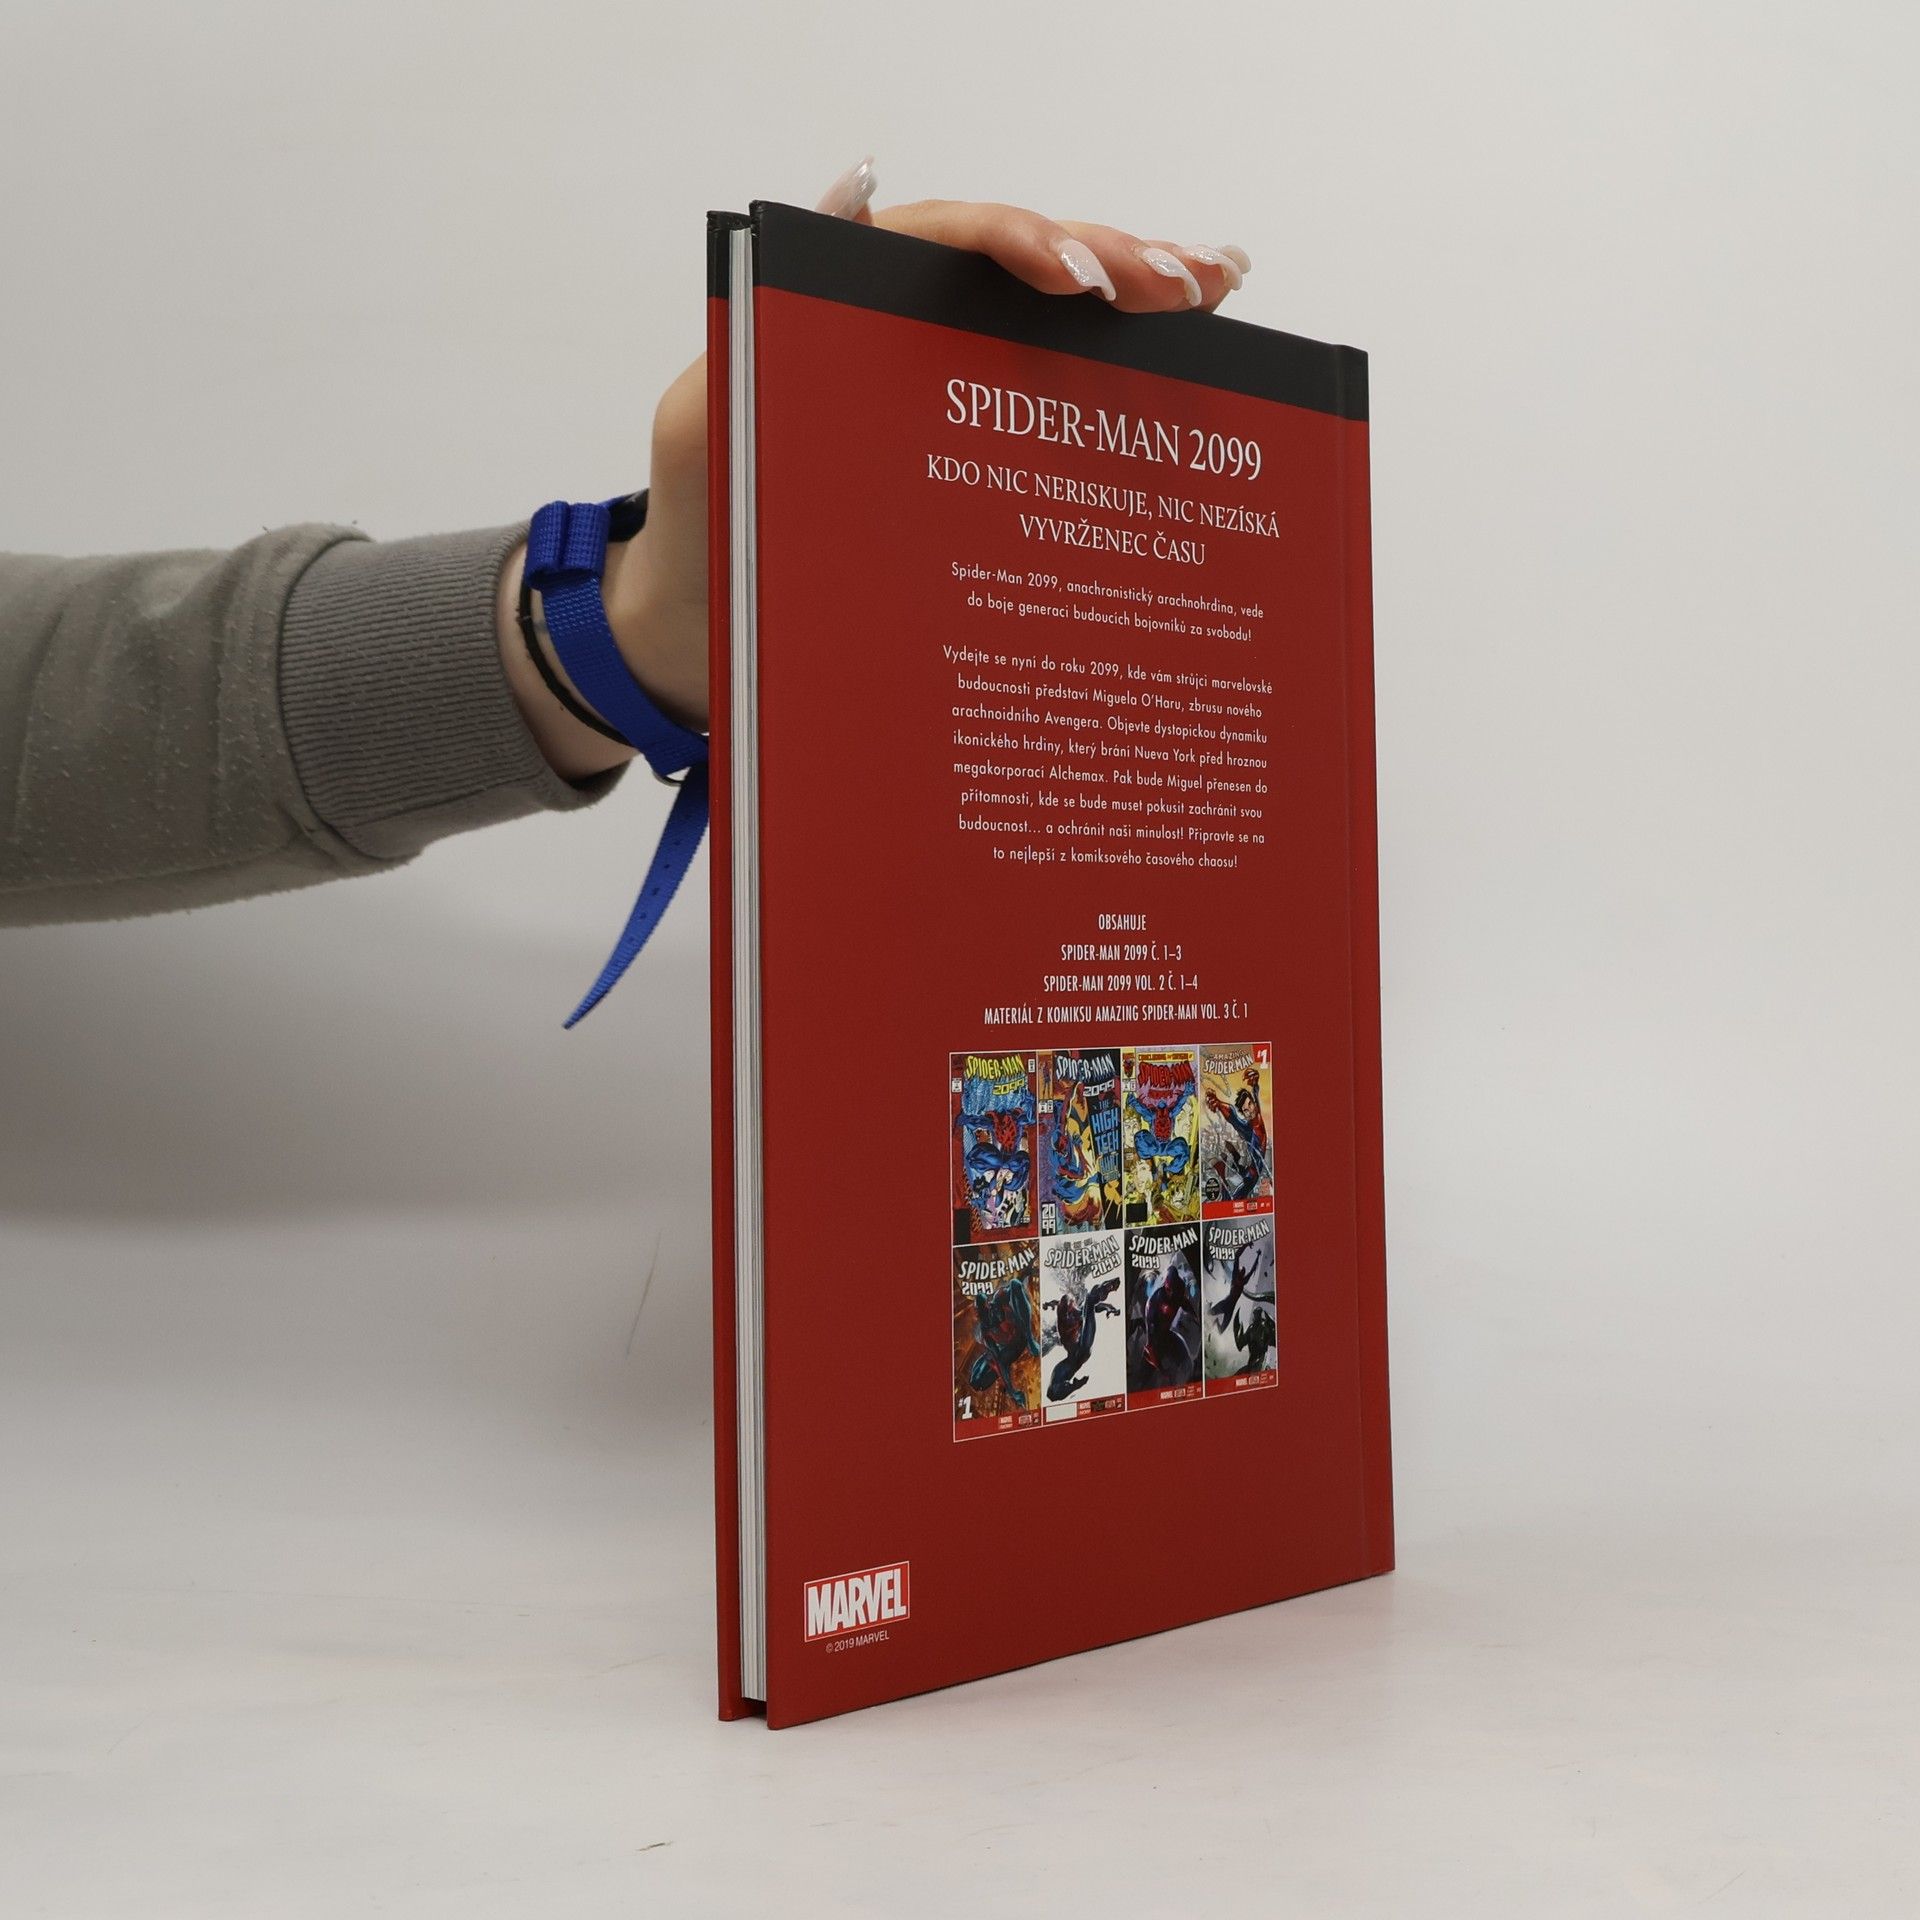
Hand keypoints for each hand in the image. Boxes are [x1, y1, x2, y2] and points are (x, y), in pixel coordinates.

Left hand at [503, 159, 1250, 778]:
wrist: (705, 637)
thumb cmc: (702, 536)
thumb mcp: (705, 427)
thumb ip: (760, 332)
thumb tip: (849, 198)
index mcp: (843, 313)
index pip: (946, 244)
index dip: (1022, 245)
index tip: (1083, 282)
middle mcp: (907, 336)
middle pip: (1021, 269)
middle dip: (1112, 261)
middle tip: (1189, 284)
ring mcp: (947, 391)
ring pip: (1053, 326)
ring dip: (1140, 296)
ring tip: (1219, 283)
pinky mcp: (975, 453)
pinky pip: (1054, 399)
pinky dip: (1122, 374)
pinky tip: (1194, 350)